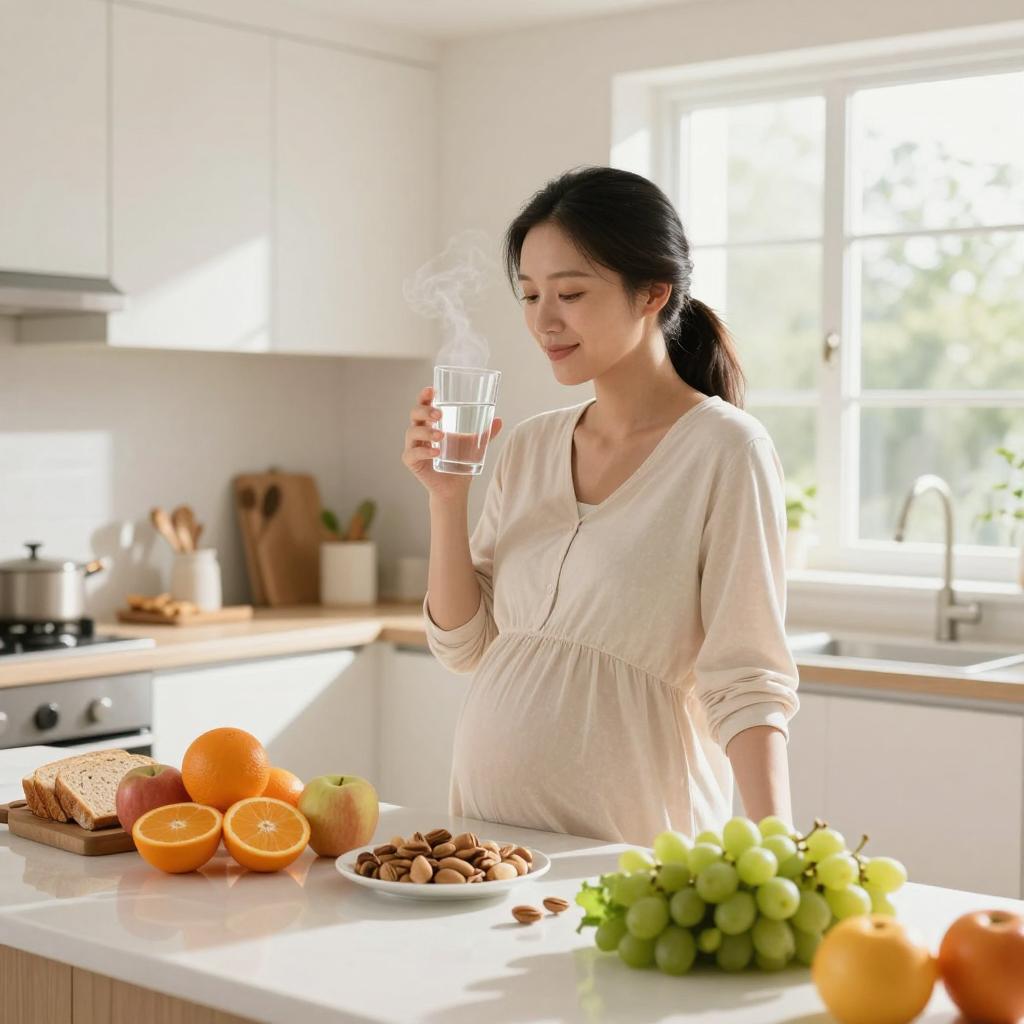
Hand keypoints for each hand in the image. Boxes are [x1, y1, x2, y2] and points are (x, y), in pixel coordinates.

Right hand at [402, 385, 502, 500]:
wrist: (455, 488)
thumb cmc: (460, 461)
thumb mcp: (474, 445)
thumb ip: (485, 433)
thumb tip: (499, 420)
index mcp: (431, 423)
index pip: (424, 405)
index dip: (425, 396)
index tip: (431, 390)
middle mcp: (419, 432)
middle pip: (414, 414)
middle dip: (425, 411)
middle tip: (439, 414)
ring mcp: (413, 446)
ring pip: (412, 432)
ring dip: (426, 431)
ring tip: (441, 435)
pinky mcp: (411, 462)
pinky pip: (412, 453)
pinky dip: (424, 451)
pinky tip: (436, 452)